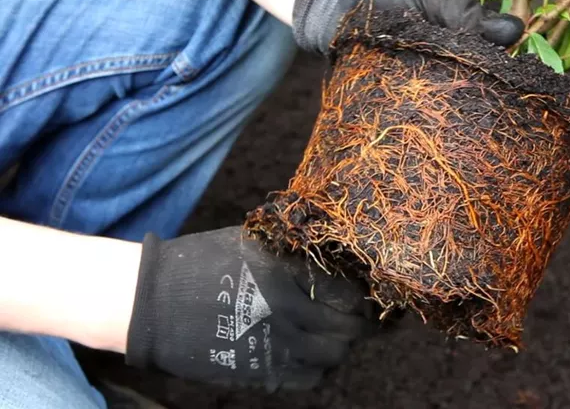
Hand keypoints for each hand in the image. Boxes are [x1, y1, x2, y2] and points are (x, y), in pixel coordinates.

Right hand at [125, 227, 375, 391]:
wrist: (152, 302)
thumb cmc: (201, 263)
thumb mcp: (251, 243)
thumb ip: (292, 252)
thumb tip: (332, 256)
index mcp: (283, 275)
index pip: (345, 292)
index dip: (360, 295)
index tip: (364, 293)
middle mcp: (283, 313)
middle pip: (345, 329)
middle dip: (358, 324)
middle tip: (359, 317)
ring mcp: (271, 347)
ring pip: (331, 357)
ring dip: (340, 346)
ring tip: (336, 335)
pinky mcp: (257, 372)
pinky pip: (306, 379)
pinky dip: (318, 368)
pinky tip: (313, 355)